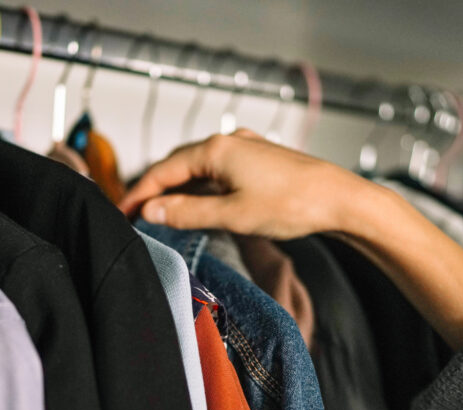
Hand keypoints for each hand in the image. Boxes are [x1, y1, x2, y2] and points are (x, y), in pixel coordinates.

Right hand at [120, 129, 462, 350]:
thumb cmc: (293, 204)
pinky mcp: (258, 160)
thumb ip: (188, 212)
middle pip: (177, 165)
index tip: (122, 213)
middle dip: (154, 189)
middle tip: (135, 214)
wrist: (340, 200)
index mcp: (216, 149)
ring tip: (160, 212)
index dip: (138, 194)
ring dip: (177, 189)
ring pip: (198, 167)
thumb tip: (152, 211)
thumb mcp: (232, 215)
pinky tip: (198, 203)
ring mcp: (245, 149)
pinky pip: (217, 171)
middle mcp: (229, 142)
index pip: (163, 171)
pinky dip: (200, 187)